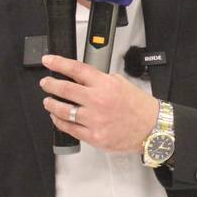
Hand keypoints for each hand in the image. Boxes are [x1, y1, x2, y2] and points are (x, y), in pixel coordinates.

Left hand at [40, 54, 158, 152]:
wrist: (151, 128)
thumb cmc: (139, 107)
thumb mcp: (121, 83)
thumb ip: (102, 80)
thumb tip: (84, 78)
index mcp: (105, 85)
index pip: (76, 69)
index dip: (59, 63)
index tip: (49, 60)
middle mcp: (98, 101)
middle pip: (65, 89)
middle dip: (50, 84)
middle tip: (46, 83)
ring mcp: (94, 120)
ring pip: (64, 111)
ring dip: (52, 104)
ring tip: (48, 101)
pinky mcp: (94, 136)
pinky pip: (70, 128)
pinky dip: (60, 122)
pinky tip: (57, 118)